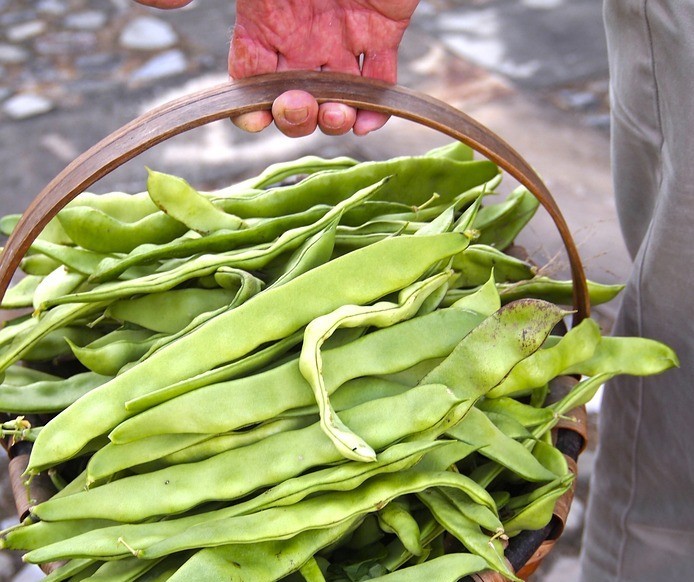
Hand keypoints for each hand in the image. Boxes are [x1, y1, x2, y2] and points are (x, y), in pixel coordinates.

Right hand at [134, 0, 418, 136]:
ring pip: (335, 99)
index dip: (248, 108)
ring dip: (332, 121)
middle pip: (292, 99)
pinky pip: (380, 81)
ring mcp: (340, 38)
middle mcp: (300, 38)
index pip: (248, 79)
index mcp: (262, 22)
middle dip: (293, 117)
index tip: (255, 116)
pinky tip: (368, 118)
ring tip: (337, 114)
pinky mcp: (381, 32)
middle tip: (299, 105)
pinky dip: (376, 108)